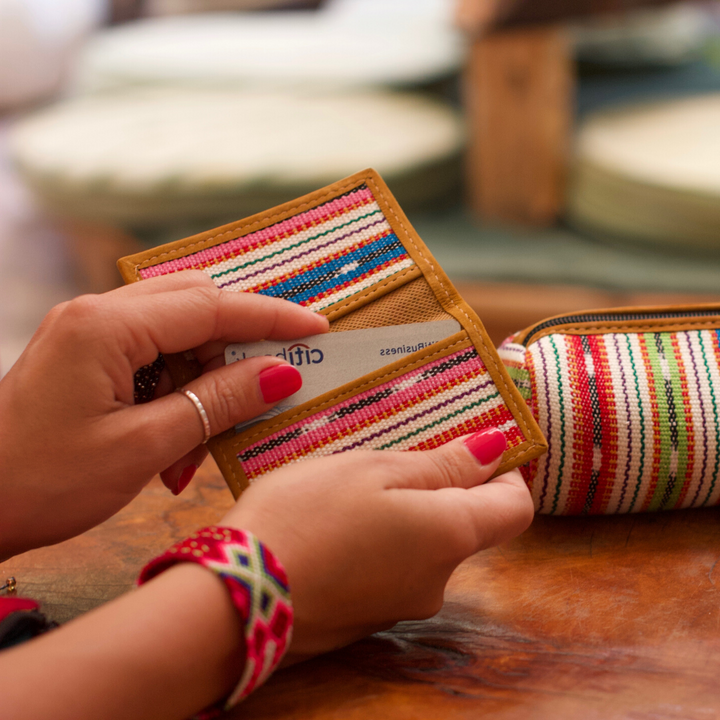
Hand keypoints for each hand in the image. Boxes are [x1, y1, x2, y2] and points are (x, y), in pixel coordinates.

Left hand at [0, 271, 327, 558]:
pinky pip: (154, 357)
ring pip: (177, 335)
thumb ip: (217, 402)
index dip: (270, 317)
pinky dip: (179, 392)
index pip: (210, 306)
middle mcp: (96, 314)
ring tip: (207, 440)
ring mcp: (89, 333)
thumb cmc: (44, 482)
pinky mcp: (88, 356)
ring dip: (206, 380)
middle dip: (239, 346)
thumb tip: (280, 373)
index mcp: (105, 325)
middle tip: (275, 382)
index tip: (317, 328)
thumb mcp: (144, 446)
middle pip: (194, 309)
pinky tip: (178, 442)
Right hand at [221, 428, 532, 658]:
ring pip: (420, 542)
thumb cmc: (306, 517)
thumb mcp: (373, 470)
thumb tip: (495, 450)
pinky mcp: (366, 615)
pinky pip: (388, 565)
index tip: (472, 441)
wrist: (234, 598)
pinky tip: (332, 519)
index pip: (514, 506)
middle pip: (463, 523)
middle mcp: (437, 581)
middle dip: (438, 484)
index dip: (504, 470)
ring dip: (401, 509)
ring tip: (349, 479)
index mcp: (449, 537)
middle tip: (392, 446)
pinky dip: (375, 538)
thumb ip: (441, 464)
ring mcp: (400, 605)